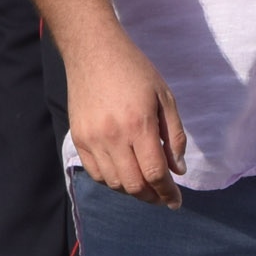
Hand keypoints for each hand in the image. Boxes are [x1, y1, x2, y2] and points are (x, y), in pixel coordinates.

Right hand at [67, 31, 188, 206]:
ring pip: (113, 183)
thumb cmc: (136, 71)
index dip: (167, 192)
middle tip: (164, 199)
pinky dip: (112, 181)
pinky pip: (95, 172)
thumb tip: (178, 170)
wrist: (94, 52)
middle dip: (152, 197)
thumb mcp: (165, 97)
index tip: (176, 202)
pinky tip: (125, 176)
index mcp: (139, 125)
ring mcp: (91, 140)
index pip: (155, 173)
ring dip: (133, 191)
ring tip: (147, 188)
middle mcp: (113, 137)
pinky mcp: (78, 139)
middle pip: (134, 184)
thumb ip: (174, 135)